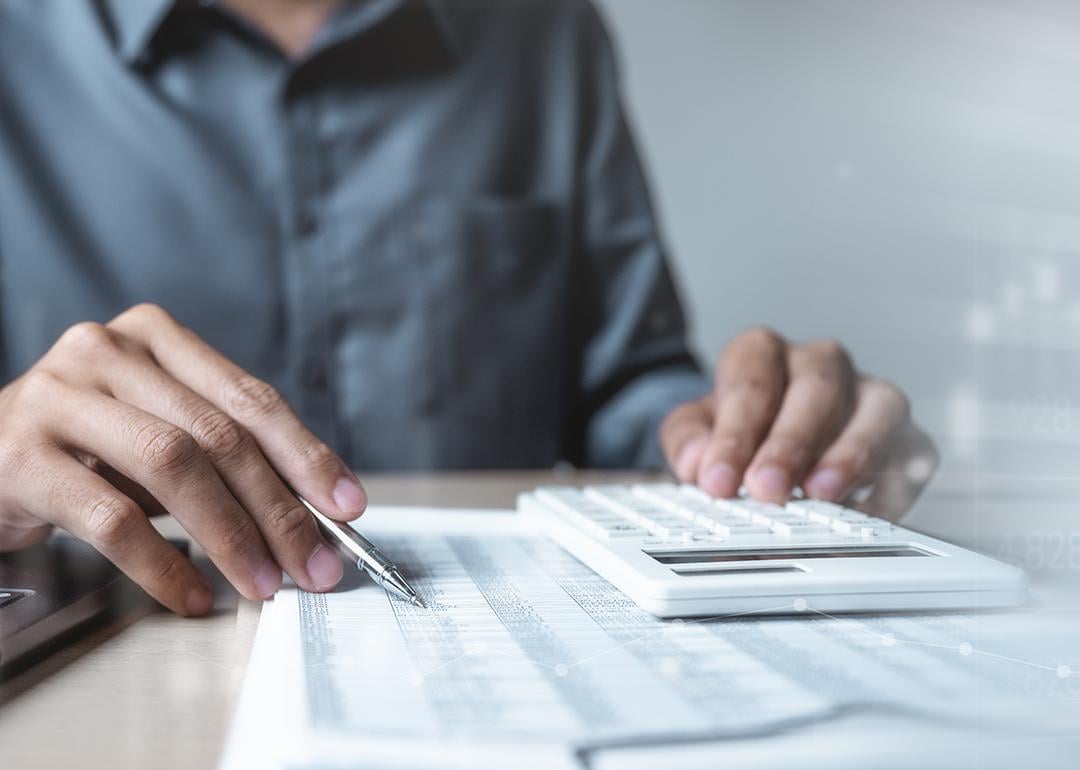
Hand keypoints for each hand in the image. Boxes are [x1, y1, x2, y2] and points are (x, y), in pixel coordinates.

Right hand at [0, 304, 367, 614]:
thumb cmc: (84, 445)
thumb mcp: (158, 429)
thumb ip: (224, 453)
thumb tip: (311, 512)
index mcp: (156, 338)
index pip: (250, 398)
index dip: (306, 454)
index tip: (346, 504)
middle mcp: (108, 352)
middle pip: (219, 435)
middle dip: (278, 508)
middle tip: (314, 563)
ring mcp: (60, 397)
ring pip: (172, 466)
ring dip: (230, 535)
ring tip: (263, 583)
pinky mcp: (21, 455)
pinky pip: (110, 517)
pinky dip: (162, 563)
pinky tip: (193, 593)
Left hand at [660, 327, 936, 519]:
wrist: (766, 440)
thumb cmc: (735, 430)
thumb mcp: (694, 429)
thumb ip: (687, 440)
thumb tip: (698, 462)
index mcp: (763, 353)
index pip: (752, 382)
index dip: (734, 434)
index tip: (718, 480)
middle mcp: (822, 364)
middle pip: (816, 389)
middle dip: (790, 443)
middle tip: (766, 489)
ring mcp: (868, 395)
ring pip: (878, 410)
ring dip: (850, 455)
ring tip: (821, 495)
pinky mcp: (905, 434)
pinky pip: (914, 453)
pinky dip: (896, 485)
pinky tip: (865, 515)